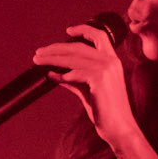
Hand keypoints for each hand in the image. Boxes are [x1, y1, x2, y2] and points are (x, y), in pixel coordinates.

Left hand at [32, 22, 138, 151]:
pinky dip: (62, 74)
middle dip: (56, 48)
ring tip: (38, 62)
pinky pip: (76, 73)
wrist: (119, 129)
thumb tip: (55, 73)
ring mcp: (106, 69)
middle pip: (78, 46)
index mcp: (112, 61)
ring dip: (52, 59)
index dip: (83, 30)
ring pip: (73, 58)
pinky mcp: (100, 80)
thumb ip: (74, 80)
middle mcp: (111, 61)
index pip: (99, 36)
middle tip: (39, 53)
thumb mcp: (88, 91)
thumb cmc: (105, 111)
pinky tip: (53, 77)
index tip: (68, 30)